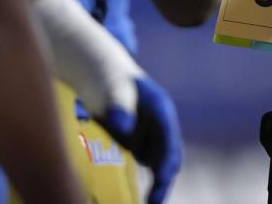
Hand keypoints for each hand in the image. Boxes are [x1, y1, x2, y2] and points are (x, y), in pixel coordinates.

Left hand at [97, 75, 182, 203]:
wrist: (102, 80)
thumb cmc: (109, 80)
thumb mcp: (112, 89)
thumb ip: (118, 106)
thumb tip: (125, 130)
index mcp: (161, 109)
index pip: (169, 137)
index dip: (168, 159)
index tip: (162, 178)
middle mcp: (161, 126)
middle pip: (169, 155)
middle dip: (164, 179)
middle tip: (154, 202)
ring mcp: (152, 137)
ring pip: (160, 165)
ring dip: (158, 186)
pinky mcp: (140, 146)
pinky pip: (147, 166)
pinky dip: (146, 183)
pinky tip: (139, 199)